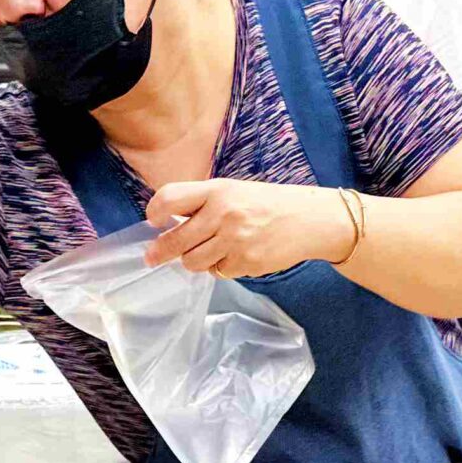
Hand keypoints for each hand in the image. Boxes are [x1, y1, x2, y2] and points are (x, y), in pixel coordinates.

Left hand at [142, 179, 354, 278]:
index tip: (154, 221)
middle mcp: (224, 214)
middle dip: (160, 251)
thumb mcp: (234, 191)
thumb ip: (202, 203)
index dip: (155, 212)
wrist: (308, 220)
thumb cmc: (266, 204)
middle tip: (152, 257)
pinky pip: (217, 272)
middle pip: (176, 240)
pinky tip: (234, 254)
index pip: (171, 199)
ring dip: (193, 260)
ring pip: (193, 262)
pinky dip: (219, 267)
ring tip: (208, 250)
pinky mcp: (246, 263)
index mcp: (218, 190)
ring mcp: (235, 241)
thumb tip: (166, 223)